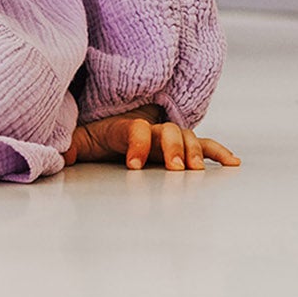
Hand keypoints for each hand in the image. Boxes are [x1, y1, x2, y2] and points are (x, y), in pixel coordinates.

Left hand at [63, 106, 240, 169]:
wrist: (107, 126)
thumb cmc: (95, 137)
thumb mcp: (80, 140)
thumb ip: (71, 144)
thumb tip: (64, 154)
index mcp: (124, 127)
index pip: (134, 129)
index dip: (137, 144)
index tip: (133, 165)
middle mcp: (150, 129)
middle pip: (166, 131)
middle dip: (172, 147)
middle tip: (174, 167)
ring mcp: (167, 136)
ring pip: (186, 137)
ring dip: (194, 151)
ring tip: (196, 170)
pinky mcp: (179, 146)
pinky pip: (203, 145)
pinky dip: (217, 152)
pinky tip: (233, 163)